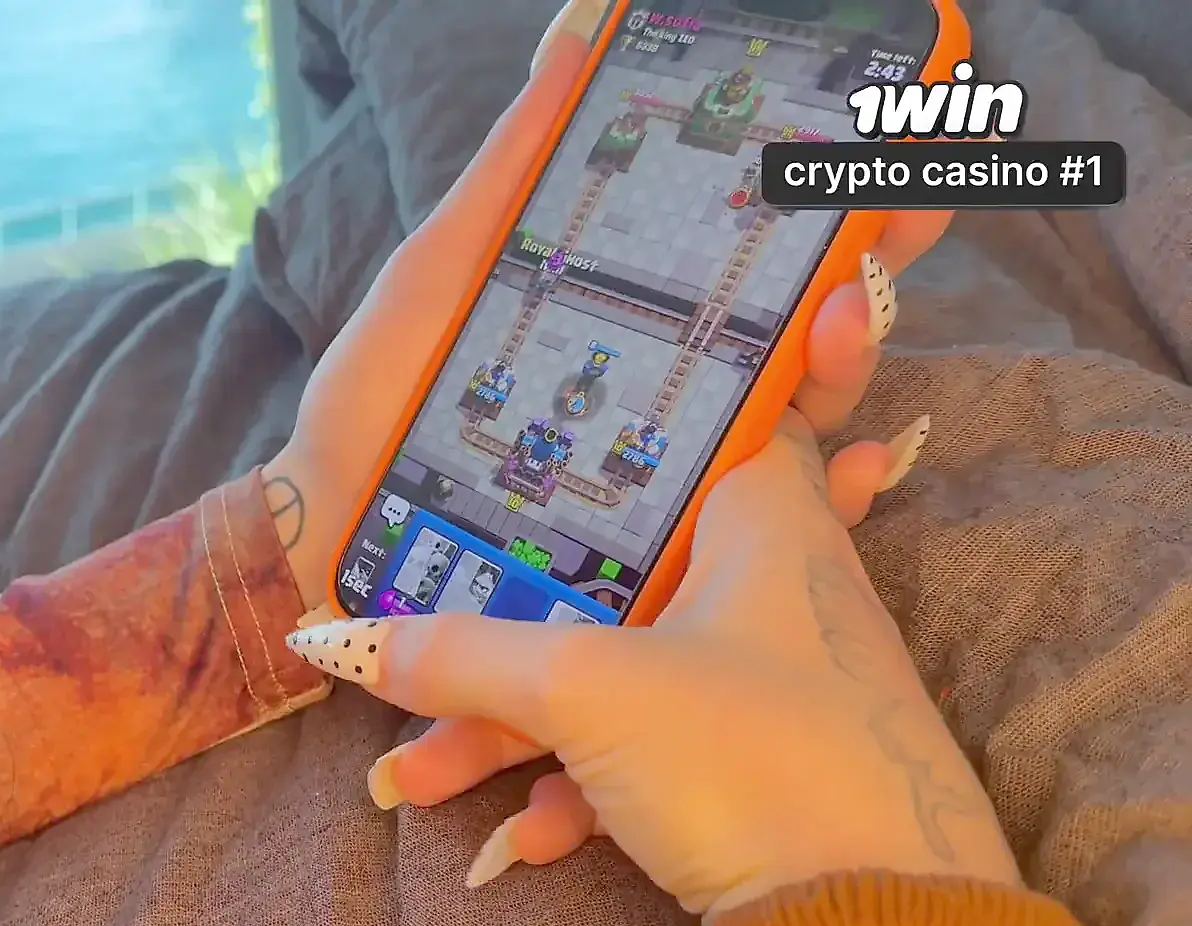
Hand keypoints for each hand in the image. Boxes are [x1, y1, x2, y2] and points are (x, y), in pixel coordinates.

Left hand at [262, 1, 952, 610]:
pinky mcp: (663, 565)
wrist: (330, 540)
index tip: (888, 133)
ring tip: (849, 315)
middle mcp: (668, 397)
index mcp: (629, 322)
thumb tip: (574, 40)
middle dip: (870, 262)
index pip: (752, 255)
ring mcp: (674, 480)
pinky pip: (767, 541)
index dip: (826, 196)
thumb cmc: (375, 408)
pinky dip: (834, 506)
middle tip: (904, 212)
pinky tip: (863, 469)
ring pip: (803, 420)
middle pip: (804, 327)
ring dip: (850, 360)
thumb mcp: (440, 274)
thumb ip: (511, 174)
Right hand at [281, 414, 1019, 913]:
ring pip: (615, 677)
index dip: (597, 436)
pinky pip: (648, 753)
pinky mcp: (760, 771)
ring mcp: (767, 685)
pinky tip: (530, 840)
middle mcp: (771, 587)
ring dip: (514, 731)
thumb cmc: (756, 759)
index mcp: (761, 520)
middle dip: (499, 637)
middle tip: (413, 661)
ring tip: (421, 785)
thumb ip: (461, 654)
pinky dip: (582, 788)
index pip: (685, 434)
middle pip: (608, 579)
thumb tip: (340, 637)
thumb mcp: (586, 691)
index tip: (503, 447)